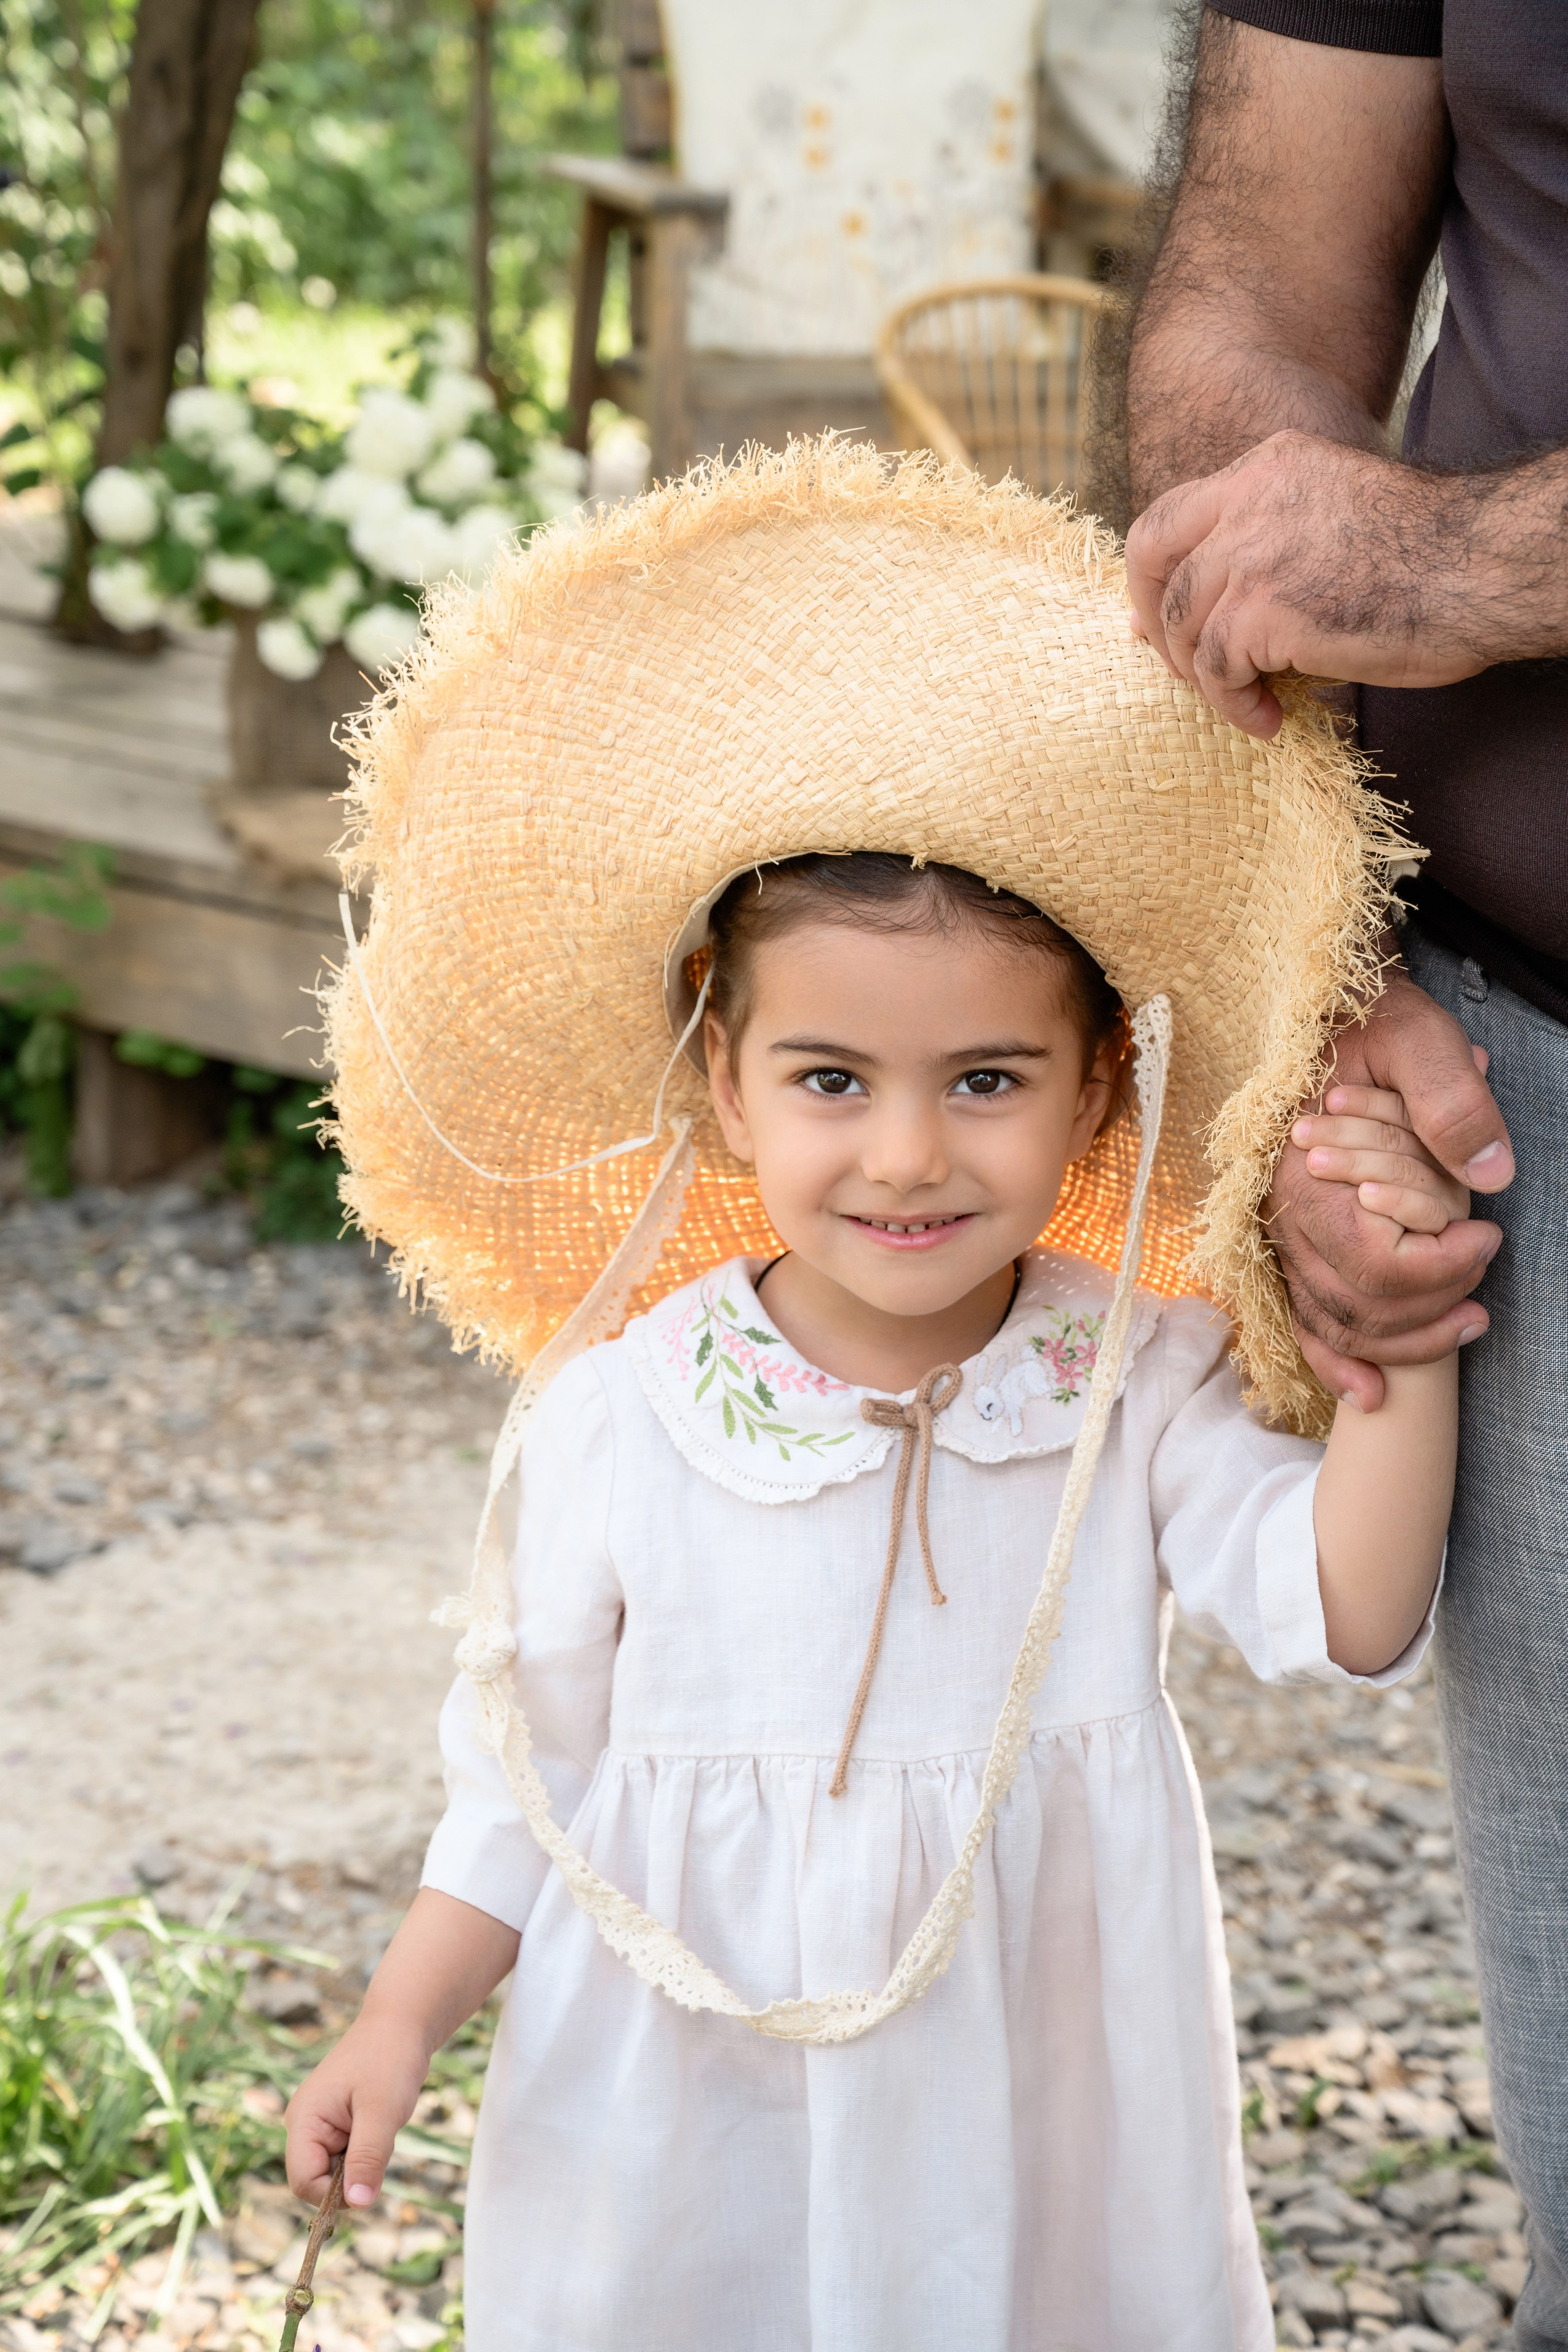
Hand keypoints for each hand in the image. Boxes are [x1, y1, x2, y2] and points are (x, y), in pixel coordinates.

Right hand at [285, 2014, 430, 2209]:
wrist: (402, 2022)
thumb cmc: (390, 2059)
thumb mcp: (382, 2111)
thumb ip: (367, 2159)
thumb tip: (357, 2205)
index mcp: (303, 2120)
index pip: (304, 2182)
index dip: (335, 2193)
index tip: (369, 2176)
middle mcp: (304, 2123)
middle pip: (319, 2179)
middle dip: (353, 2173)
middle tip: (379, 2139)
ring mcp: (319, 2122)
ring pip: (338, 2169)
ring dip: (365, 2159)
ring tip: (381, 2123)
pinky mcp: (336, 2121)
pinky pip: (349, 2153)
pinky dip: (369, 2147)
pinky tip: (381, 2121)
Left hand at [1125, 431, 1505, 736]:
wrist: (1482, 568)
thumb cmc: (1431, 561)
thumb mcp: (1336, 523)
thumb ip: (1274, 548)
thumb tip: (1217, 622)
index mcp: (1269, 467)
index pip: (1175, 513)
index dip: (1154, 573)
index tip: (1154, 622)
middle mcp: (1248, 497)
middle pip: (1151, 557)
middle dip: (1151, 621)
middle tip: (1180, 672)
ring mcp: (1248, 551)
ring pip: (1181, 624)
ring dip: (1203, 678)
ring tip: (1247, 704)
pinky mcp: (1258, 608)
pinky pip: (1215, 671)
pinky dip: (1233, 706)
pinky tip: (1268, 720)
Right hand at [1265, 963, 1512, 1409]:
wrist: (1326, 1019)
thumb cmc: (1371, 1024)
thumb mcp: (1418, 1037)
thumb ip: (1451, 1099)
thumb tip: (1489, 1174)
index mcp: (1306, 1169)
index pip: (1374, 1260)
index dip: (1442, 1264)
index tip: (1488, 1233)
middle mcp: (1283, 1214)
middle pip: (1359, 1304)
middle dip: (1436, 1303)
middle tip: (1489, 1266)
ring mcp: (1282, 1237)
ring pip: (1336, 1325)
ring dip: (1405, 1342)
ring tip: (1471, 1323)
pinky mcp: (1291, 1247)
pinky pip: (1304, 1322)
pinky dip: (1337, 1364)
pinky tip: (1371, 1393)